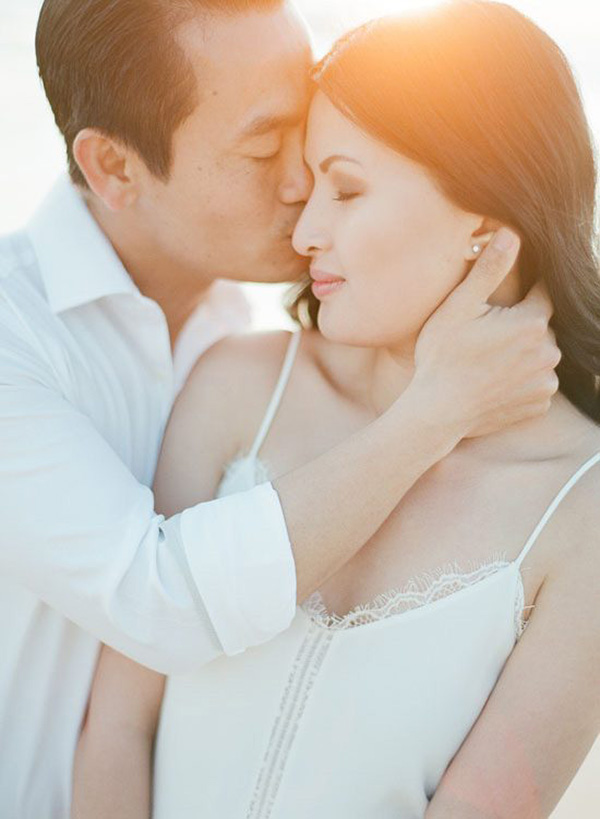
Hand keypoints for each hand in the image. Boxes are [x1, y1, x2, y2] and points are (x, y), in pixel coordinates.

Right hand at [409, 228, 560, 438]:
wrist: (437, 413)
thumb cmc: (442, 357)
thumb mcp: (459, 307)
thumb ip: (490, 269)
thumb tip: (512, 234)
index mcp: (532, 323)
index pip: (541, 294)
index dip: (521, 295)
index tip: (502, 303)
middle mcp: (548, 353)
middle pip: (539, 327)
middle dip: (519, 327)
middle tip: (485, 337)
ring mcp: (546, 383)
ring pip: (540, 356)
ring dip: (522, 354)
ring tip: (488, 361)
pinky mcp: (539, 405)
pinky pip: (536, 384)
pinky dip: (521, 381)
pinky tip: (495, 381)